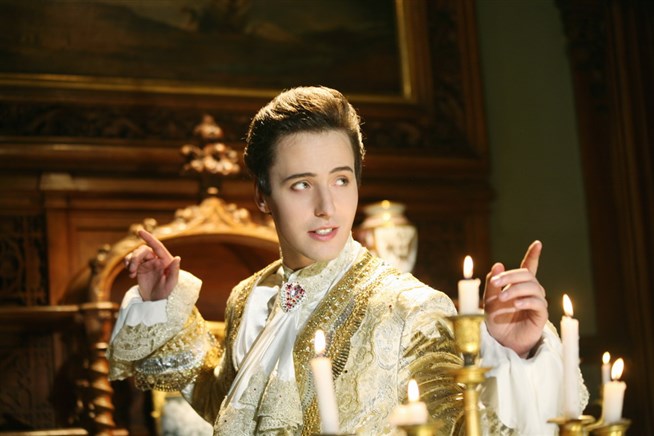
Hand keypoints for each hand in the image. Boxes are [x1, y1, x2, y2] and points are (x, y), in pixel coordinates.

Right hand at [123, 229, 180, 300]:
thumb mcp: (171, 283)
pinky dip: (127, 264)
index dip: (149, 238)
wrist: (156, 300)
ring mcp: (147, 262)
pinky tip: (130, 274)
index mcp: (165, 260)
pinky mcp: (139, 267)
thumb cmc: (167, 291)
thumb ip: (174, 271)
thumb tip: (177, 258)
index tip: (140, 231)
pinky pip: (130, 260)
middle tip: (131, 269)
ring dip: (130, 261)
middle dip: (135, 257)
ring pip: (135, 254)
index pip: (157, 246)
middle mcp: (156, 258)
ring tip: (131, 273)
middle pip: (143, 250)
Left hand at [483, 241, 547, 357]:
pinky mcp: (540, 316)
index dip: (533, 255)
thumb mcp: (489, 299)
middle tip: (496, 284)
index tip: (538, 243)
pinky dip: (526, 301)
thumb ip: (493, 283)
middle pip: (527, 275)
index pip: (529, 267)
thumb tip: (498, 264)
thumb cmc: (495, 320)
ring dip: (515, 289)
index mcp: (518, 286)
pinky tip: (515, 304)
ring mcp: (536, 303)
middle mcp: (530, 292)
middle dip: (510, 276)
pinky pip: (538, 303)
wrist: (499, 342)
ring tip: (501, 298)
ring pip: (533, 287)